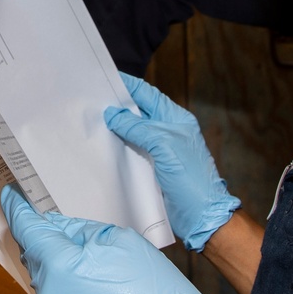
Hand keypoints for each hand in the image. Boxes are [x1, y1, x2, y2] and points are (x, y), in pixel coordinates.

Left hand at [2, 186, 251, 293]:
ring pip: (51, 286)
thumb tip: (61, 232)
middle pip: (38, 260)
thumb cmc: (154, 292)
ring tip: (100, 269)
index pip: (28, 232)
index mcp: (59, 268)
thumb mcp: (120, 242)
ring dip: (65, 273)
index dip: (18, 211)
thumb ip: (82, 232)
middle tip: (71, 230)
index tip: (12, 198)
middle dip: (50, 243)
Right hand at [107, 73, 239, 251]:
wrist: (200, 215)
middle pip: (139, 112)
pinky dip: (118, 146)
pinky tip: (102, 144)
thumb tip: (113, 114)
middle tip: (93, 100)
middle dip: (119, 106)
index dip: (129, 86)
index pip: (149, 95)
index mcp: (176, 119)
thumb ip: (138, 128)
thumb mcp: (164, 145)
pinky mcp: (152, 168)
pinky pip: (132, 150)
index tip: (107, 78)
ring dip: (116, 126)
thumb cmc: (190, 178)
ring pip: (134, 132)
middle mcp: (168, 132)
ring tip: (92, 119)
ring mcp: (160, 150)